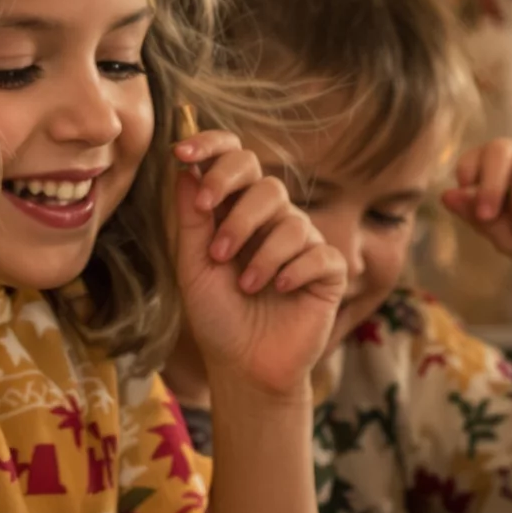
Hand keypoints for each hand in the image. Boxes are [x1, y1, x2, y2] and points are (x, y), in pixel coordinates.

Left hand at [171, 130, 346, 404]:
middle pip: (266, 185)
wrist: (245, 366)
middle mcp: (273, 221)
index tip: (183, 153)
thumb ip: (191, 219)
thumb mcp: (193, 267)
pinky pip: (317, 253)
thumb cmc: (217, 316)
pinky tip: (280, 291)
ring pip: (291, 221)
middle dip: (239, 214)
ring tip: (246, 287)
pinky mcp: (328, 270)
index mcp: (238, 211)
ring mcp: (303, 243)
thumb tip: (184, 167)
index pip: (235, 159)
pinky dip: (293, 271)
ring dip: (262, 255)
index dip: (213, 147)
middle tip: (217, 251)